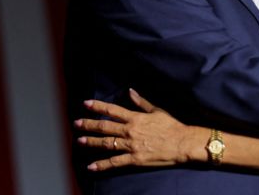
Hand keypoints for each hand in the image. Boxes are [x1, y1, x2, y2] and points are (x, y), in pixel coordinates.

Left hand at [74, 89, 190, 170]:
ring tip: (80, 141)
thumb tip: (130, 91)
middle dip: (89, 125)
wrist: (182, 143)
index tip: (85, 104)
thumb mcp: (157, 111)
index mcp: (135, 118)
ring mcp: (131, 146)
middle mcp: (130, 131)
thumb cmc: (171, 126)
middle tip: (76, 124)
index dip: (98, 106)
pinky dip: (102, 165)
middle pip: (105, 127)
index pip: (112, 110)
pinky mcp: (134, 159)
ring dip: (92, 142)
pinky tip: (91, 166)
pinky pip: (115, 162)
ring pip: (107, 143)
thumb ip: (141, 102)